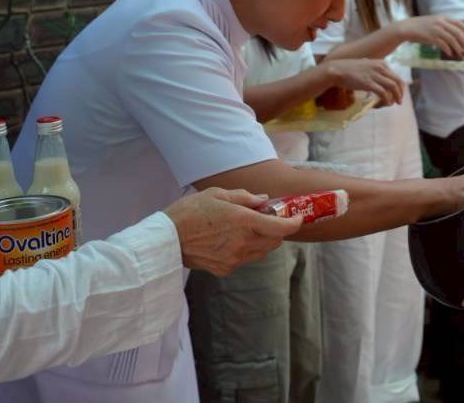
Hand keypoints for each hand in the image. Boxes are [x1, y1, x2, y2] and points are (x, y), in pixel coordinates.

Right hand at [164, 188, 301, 276]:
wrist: (166, 239)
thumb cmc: (190, 212)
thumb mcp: (218, 195)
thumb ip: (244, 197)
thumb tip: (263, 201)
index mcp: (244, 222)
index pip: (281, 227)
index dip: (294, 223)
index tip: (297, 218)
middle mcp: (243, 243)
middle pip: (274, 242)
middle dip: (277, 230)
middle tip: (268, 219)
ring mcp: (234, 259)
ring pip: (261, 252)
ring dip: (262, 241)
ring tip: (247, 228)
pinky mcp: (225, 269)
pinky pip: (244, 259)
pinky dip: (245, 250)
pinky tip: (230, 240)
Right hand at [322, 58, 404, 106]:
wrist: (337, 70)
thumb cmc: (350, 69)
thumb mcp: (367, 66)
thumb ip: (375, 71)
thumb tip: (380, 80)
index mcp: (381, 63)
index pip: (396, 76)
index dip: (399, 87)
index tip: (397, 94)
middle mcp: (380, 68)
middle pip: (397, 81)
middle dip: (400, 93)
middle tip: (399, 101)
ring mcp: (375, 75)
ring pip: (393, 87)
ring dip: (395, 97)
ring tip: (393, 104)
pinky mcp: (369, 83)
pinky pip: (383, 93)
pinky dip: (386, 99)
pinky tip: (385, 103)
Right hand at [396, 14, 463, 56]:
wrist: (407, 28)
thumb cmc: (420, 26)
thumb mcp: (433, 21)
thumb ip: (443, 24)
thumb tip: (453, 32)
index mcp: (443, 18)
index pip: (459, 23)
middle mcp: (441, 23)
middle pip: (458, 32)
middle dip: (463, 41)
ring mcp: (436, 30)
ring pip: (452, 39)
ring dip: (457, 47)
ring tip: (459, 53)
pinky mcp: (432, 37)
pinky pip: (443, 44)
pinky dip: (448, 50)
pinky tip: (449, 53)